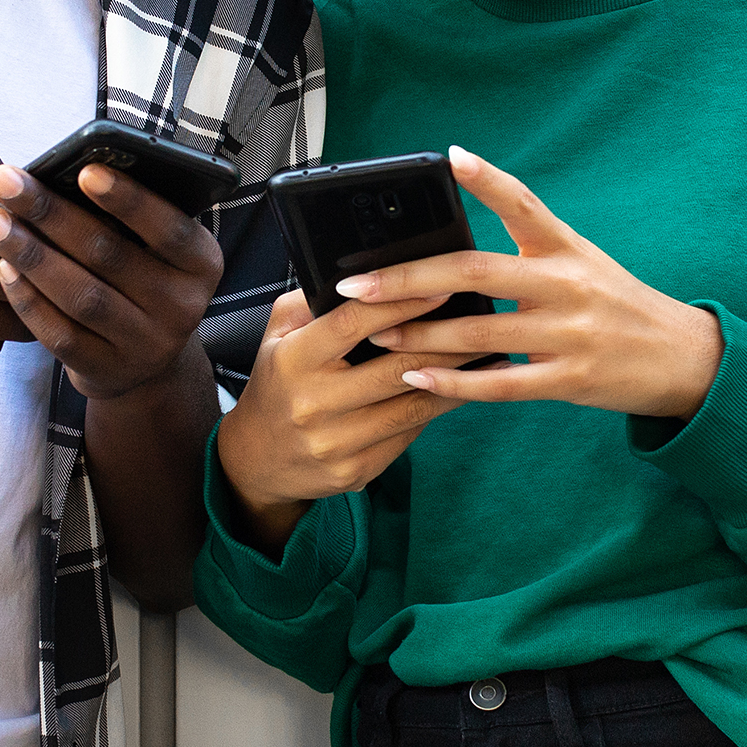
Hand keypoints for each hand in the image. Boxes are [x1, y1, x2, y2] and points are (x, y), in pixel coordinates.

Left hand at [0, 161, 223, 399]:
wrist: (144, 359)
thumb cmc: (140, 276)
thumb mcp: (153, 247)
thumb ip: (128, 215)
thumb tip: (72, 168)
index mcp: (202, 264)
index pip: (169, 228)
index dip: (128, 200)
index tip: (84, 170)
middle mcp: (183, 307)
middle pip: (111, 256)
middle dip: (52, 215)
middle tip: (7, 182)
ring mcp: (147, 346)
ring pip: (82, 296)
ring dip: (32, 255)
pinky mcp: (108, 372)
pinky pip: (61, 334)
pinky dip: (28, 299)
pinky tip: (2, 268)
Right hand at [213, 286, 471, 550]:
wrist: (257, 459)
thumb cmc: (278, 382)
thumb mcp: (277, 334)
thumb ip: (312, 301)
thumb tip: (365, 274)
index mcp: (293, 360)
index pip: (354, 323)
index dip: (402, 302)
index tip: (442, 286)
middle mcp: (313, 404)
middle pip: (396, 367)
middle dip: (446, 341)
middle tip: (483, 319)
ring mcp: (335, 443)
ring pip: (412, 406)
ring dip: (456, 379)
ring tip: (489, 355)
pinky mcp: (356, 471)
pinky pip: (408, 435)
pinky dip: (438, 409)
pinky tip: (462, 390)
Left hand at [356, 146, 721, 418]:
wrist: (686, 359)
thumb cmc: (618, 306)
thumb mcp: (582, 264)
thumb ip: (526, 253)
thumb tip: (448, 257)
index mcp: (567, 249)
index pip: (524, 204)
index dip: (488, 180)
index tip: (450, 157)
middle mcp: (568, 285)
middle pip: (476, 272)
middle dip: (409, 278)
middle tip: (357, 282)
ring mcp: (571, 334)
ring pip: (478, 333)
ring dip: (419, 335)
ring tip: (374, 333)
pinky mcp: (572, 379)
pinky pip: (500, 385)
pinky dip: (452, 384)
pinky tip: (415, 380)